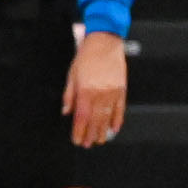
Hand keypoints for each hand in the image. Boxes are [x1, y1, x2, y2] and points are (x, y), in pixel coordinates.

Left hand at [62, 30, 127, 148]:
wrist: (104, 43)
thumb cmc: (86, 57)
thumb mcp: (72, 75)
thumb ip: (69, 95)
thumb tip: (66, 112)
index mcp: (85, 90)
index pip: (81, 117)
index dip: (78, 131)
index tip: (76, 139)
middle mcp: (100, 93)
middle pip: (95, 120)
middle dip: (90, 134)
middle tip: (87, 144)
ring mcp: (112, 92)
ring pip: (107, 117)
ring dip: (103, 130)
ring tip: (100, 140)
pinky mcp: (121, 89)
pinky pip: (120, 109)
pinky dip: (117, 120)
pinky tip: (114, 129)